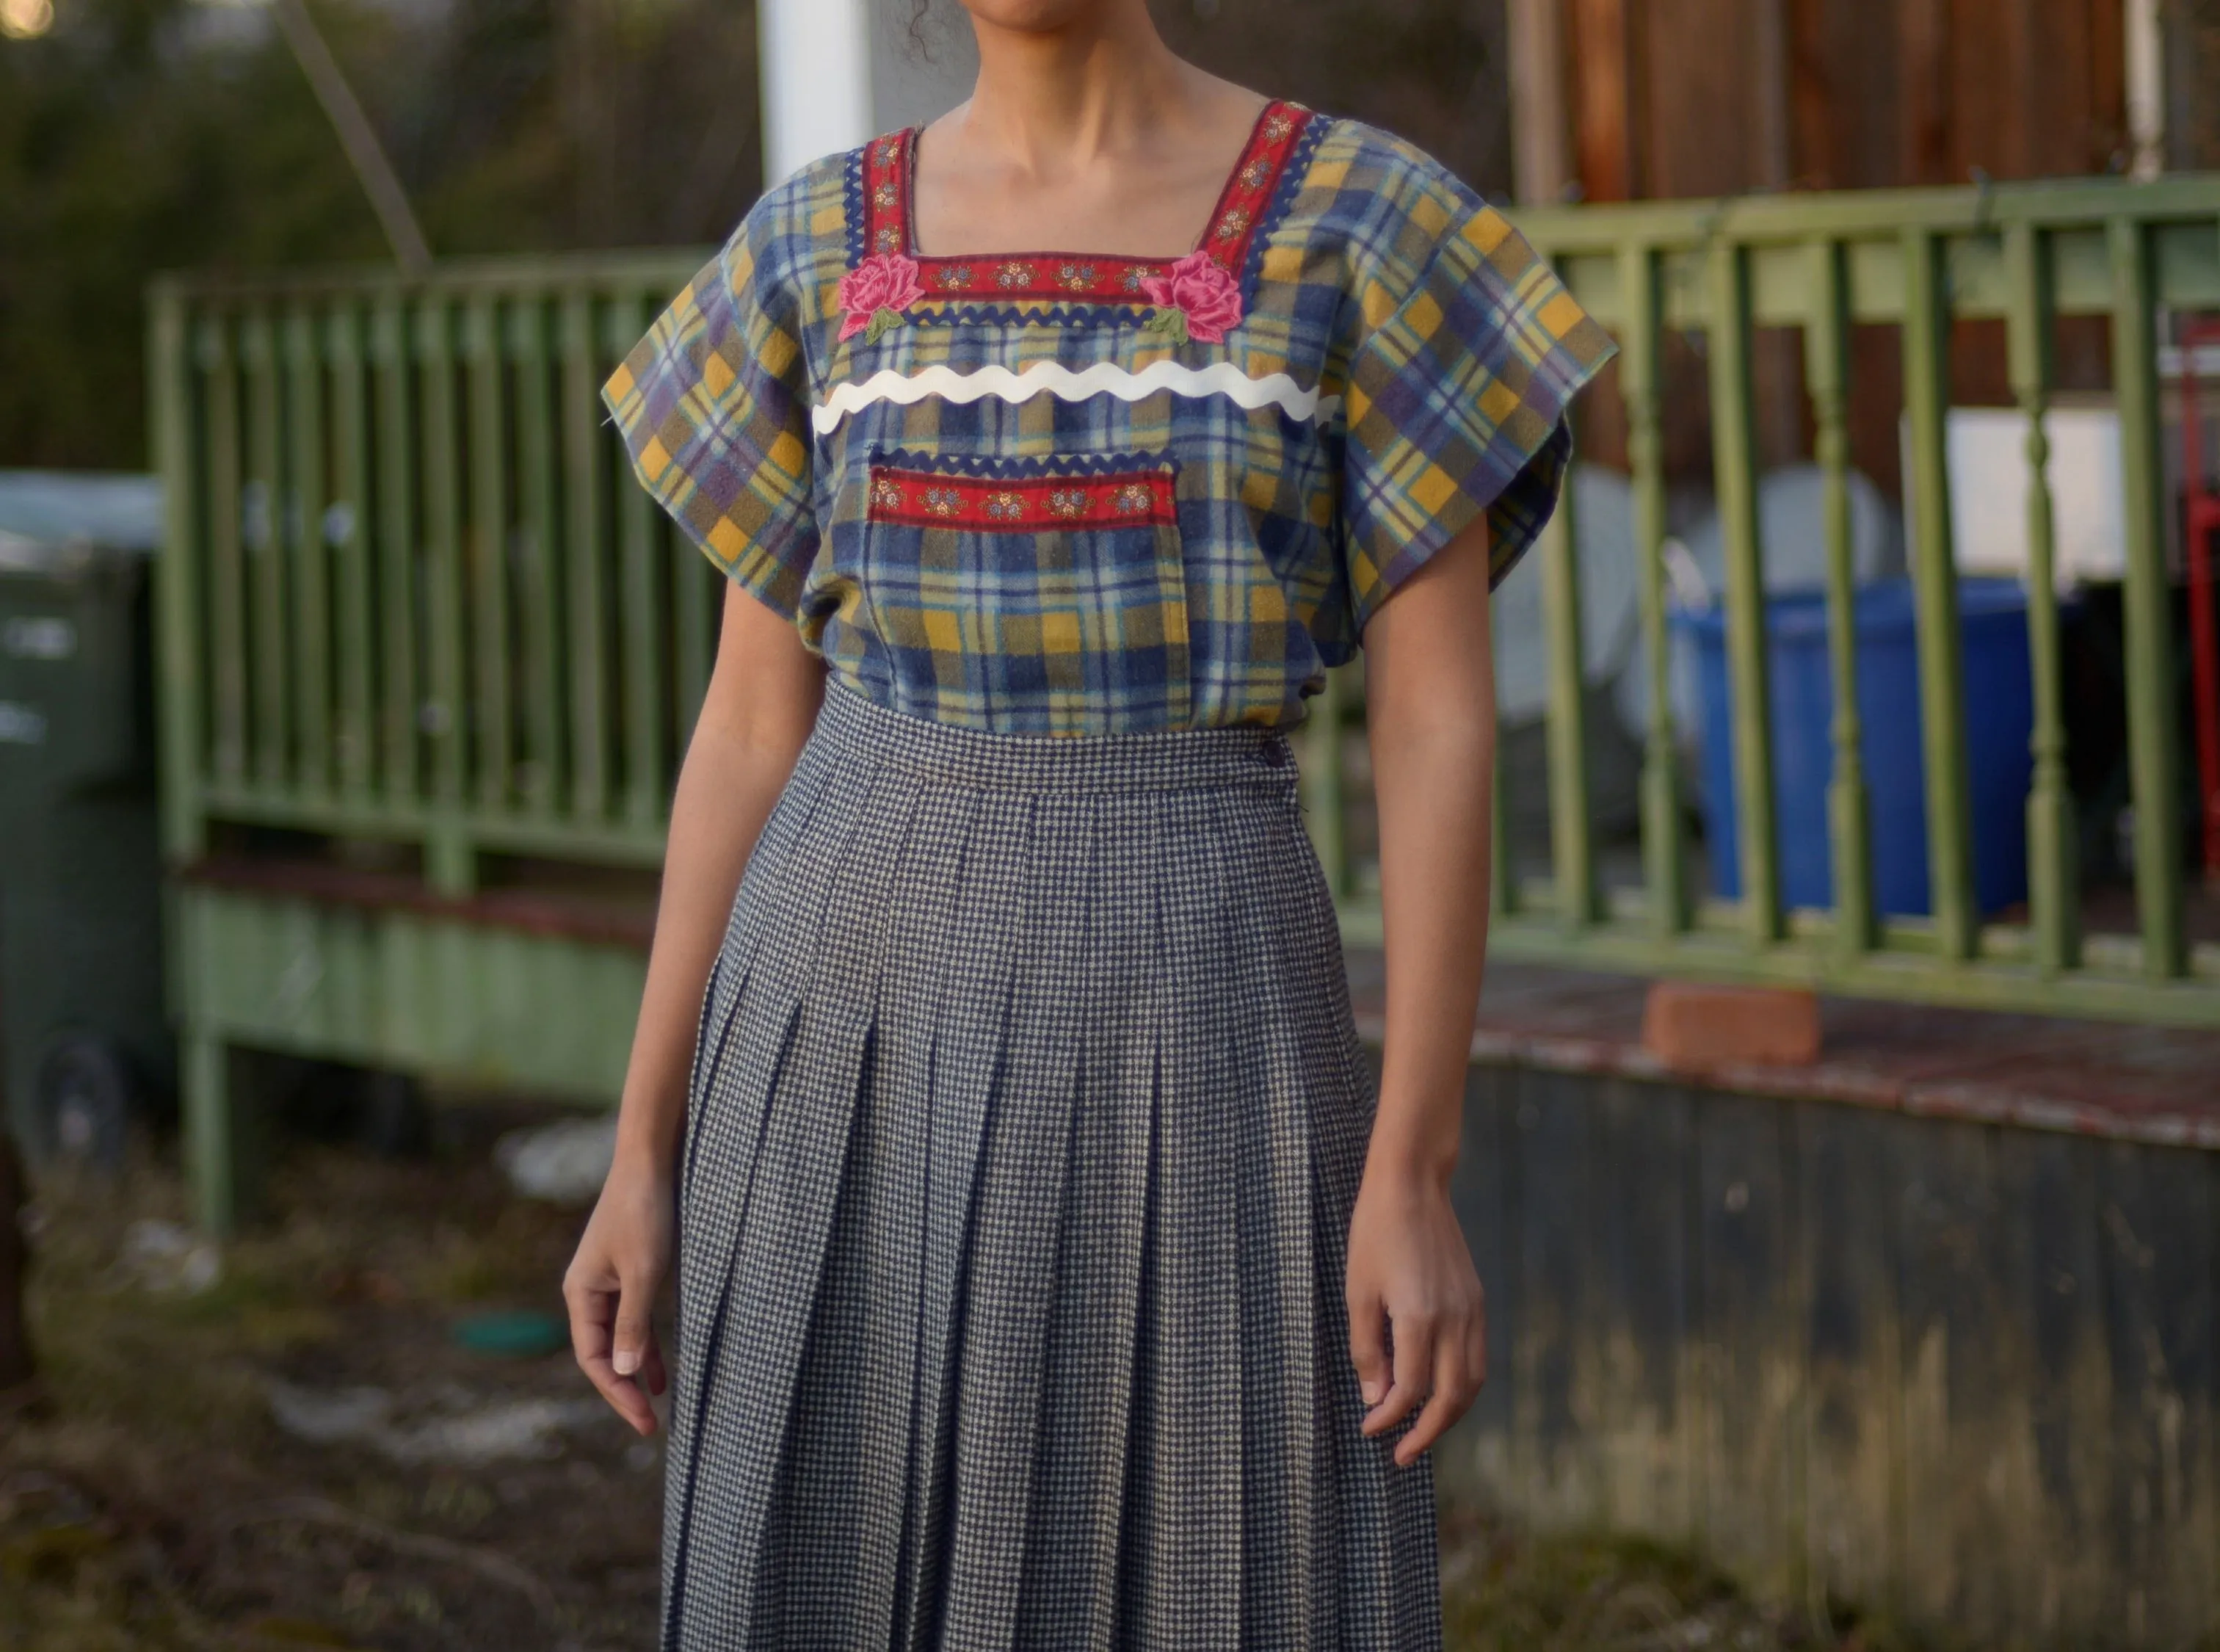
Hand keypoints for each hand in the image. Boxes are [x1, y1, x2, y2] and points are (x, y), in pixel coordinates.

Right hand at [564, 1149, 675, 1435]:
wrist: (653, 1160)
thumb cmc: (646, 1211)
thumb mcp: (645, 1271)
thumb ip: (635, 1323)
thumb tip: (627, 1373)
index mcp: (581, 1292)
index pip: (593, 1358)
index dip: (617, 1393)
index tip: (644, 1422)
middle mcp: (589, 1290)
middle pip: (604, 1353)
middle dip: (625, 1389)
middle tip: (650, 1426)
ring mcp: (611, 1281)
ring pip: (621, 1339)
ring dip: (637, 1371)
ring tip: (657, 1406)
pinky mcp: (633, 1271)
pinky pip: (636, 1320)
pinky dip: (648, 1345)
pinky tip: (662, 1370)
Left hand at [1344, 1154, 1486, 1466]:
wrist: (1412, 1186)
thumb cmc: (1375, 1234)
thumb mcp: (1358, 1292)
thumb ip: (1367, 1349)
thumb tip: (1376, 1399)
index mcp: (1420, 1317)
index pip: (1410, 1389)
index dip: (1389, 1418)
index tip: (1369, 1429)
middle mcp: (1454, 1319)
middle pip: (1450, 1397)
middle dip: (1426, 1432)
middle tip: (1401, 1454)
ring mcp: (1471, 1310)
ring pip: (1472, 1382)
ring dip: (1449, 1414)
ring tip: (1422, 1430)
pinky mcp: (1477, 1301)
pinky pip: (1478, 1358)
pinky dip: (1462, 1385)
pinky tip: (1440, 1391)